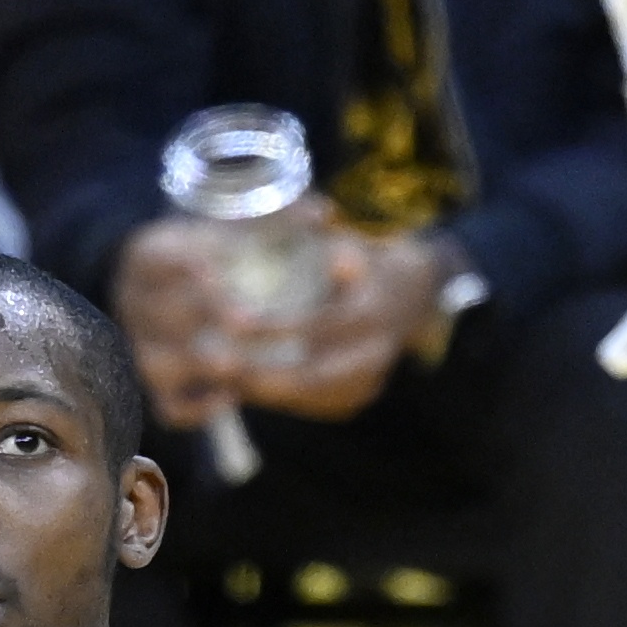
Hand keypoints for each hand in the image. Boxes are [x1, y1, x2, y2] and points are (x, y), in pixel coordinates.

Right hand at [113, 217, 276, 428]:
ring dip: (200, 364)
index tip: (217, 273)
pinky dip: (196, 407)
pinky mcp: (157, 387)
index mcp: (151, 256)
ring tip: (239, 362)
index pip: (158, 261)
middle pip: (160, 315)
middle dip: (205, 318)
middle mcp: (136, 305)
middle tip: (248, 323)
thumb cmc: (216, 253)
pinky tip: (230, 396)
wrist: (178, 290)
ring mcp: (143, 349)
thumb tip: (323, 214)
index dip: (185, 269)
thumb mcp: (236, 226)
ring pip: (157, 363)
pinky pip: (168, 407)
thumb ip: (276, 220)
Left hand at [235, 224, 445, 422]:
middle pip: (311, 372)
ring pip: (309, 394)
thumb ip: (319, 237)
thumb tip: (303, 221)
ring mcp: (370, 379)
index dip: (272, 327)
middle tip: (214, 362)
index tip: (232, 321)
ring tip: (222, 377)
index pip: (316, 324)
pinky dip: (278, 396)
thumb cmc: (365, 262)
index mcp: (372, 308)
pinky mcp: (358, 398)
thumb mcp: (348, 241)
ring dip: (262, 388)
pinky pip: (313, 404)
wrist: (412, 298)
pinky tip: (243, 385)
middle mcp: (376, 350)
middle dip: (259, 371)